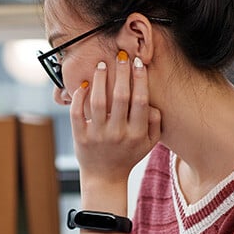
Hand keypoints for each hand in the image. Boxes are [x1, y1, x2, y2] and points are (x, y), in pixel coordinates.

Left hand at [70, 54, 160, 184]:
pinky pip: (77, 113)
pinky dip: (79, 97)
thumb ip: (156, 124)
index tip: (138, 63)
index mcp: (137, 133)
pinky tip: (84, 85)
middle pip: (121, 97)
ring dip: (101, 80)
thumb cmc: (128, 155)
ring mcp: (98, 135)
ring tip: (101, 65)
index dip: (140, 79)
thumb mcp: (149, 144)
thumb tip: (154, 103)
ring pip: (98, 102)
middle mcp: (118, 134)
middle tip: (121, 56)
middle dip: (122, 73)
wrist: (104, 177)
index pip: (140, 100)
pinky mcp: (80, 137)